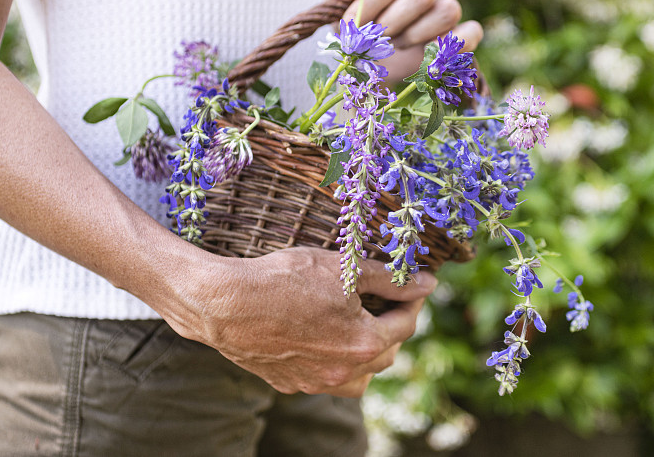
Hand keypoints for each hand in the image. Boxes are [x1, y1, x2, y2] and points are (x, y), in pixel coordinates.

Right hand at [161, 247, 434, 397]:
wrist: (225, 304)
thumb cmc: (284, 280)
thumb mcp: (342, 269)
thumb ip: (389, 279)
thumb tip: (427, 283)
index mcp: (364, 344)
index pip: (406, 323)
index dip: (413, 299)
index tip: (412, 284)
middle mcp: (344, 372)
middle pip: (386, 353)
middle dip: (392, 326)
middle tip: (385, 300)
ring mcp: (316, 382)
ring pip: (358, 377)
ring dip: (366, 354)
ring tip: (358, 326)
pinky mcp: (290, 383)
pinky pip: (325, 378)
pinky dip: (333, 361)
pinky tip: (321, 337)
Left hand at [326, 0, 483, 82]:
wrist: (365, 59)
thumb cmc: (353, 25)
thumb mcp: (336, 3)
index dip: (374, 1)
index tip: (353, 24)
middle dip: (392, 22)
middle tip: (374, 38)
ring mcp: (443, 12)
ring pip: (448, 11)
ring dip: (416, 34)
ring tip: (395, 45)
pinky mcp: (455, 39)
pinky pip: (471, 33)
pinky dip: (455, 45)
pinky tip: (428, 57)